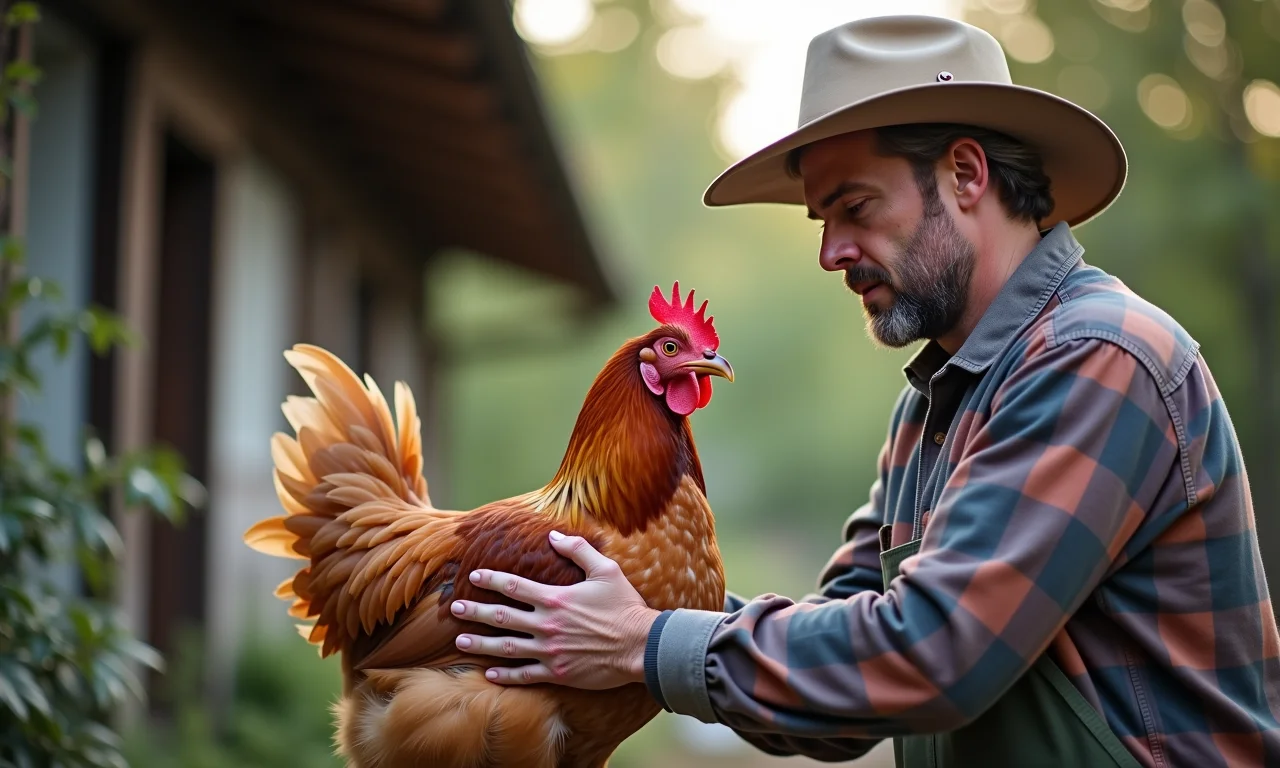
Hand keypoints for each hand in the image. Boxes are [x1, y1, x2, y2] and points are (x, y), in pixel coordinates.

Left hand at [451, 531, 659, 688]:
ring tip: (460, 641)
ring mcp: (550, 652)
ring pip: (506, 648)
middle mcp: (547, 625)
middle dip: (475, 612)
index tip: (473, 576)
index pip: (514, 586)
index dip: (491, 580)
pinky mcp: (557, 673)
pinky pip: (524, 675)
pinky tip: (488, 673)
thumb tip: (554, 535)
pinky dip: (505, 675)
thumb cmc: (625, 606)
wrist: (641, 646)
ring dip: (481, 644)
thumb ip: (578, 550)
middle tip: (454, 609)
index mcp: (555, 598)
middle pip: (502, 617)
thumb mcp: (606, 570)